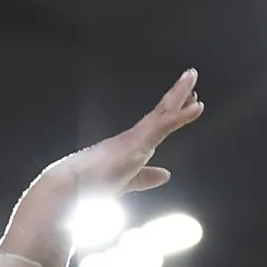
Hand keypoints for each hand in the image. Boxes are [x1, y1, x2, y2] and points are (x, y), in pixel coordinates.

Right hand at [53, 68, 203, 199]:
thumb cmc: (89, 189)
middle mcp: (132, 137)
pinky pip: (164, 125)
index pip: (155, 125)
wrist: (70, 189)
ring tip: (192, 76)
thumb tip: (166, 175)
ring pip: (163, 112)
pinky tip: (196, 107)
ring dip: (179, 94)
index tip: (186, 102)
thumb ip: (145, 178)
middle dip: (177, 95)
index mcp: (128, 146)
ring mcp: (135, 137)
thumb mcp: (126, 183)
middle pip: (160, 113)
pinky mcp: (138, 142)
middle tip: (191, 77)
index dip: (172, 113)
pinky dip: (181, 116)